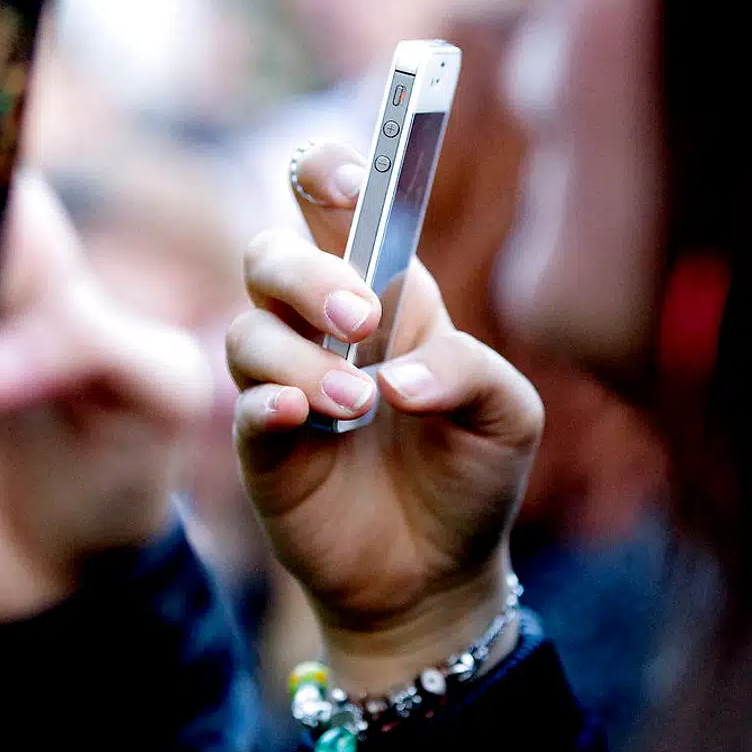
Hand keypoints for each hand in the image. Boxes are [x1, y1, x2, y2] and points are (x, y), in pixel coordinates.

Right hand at [226, 140, 543, 693]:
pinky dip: (267, 402)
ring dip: (304, 359)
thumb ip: (468, 368)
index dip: (328, 176)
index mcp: (387, 296)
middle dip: (309, 274)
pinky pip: (244, 405)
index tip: (346, 181)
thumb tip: (396, 377)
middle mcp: (322, 328)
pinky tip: (301, 416)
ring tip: (362, 406)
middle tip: (361, 321)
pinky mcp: (264, 447)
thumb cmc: (472, 476)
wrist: (439, 575)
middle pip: (270, 255)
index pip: (334, 209)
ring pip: (249, 332)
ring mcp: (286, 384)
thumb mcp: (508, 415)